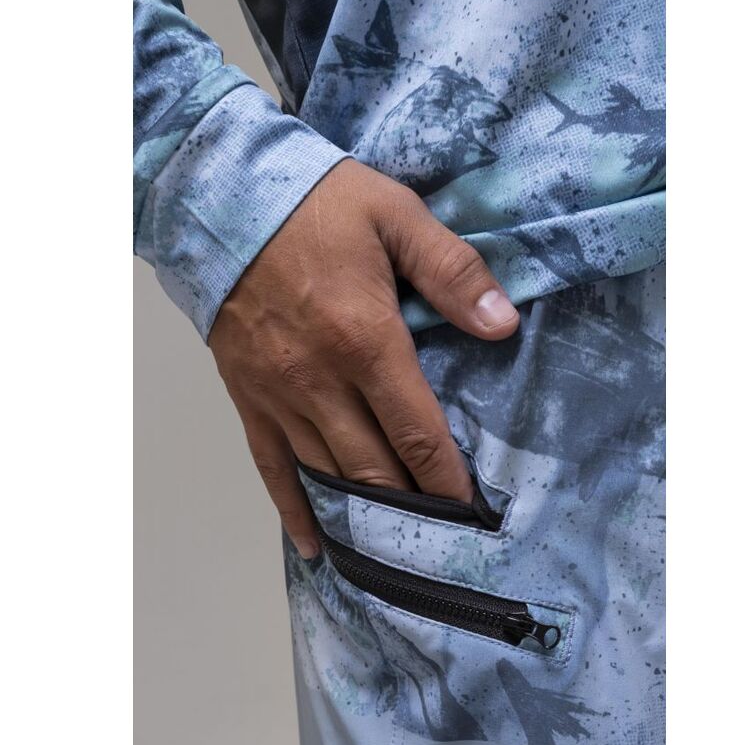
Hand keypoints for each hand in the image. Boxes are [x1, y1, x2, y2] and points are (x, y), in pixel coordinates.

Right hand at [208, 159, 518, 557]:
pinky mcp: (247, 397)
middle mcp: (319, 380)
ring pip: (327, 474)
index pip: (416, 431)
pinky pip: (271, 466)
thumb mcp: (396, 216)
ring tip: (395, 546)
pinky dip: (295, 509)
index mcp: (364, 339)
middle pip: (373, 466)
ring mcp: (278, 395)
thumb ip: (452, 272)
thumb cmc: (315, 204)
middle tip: (443, 536)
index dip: (446, 478)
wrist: (222, 198)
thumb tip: (503, 323)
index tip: (470, 511)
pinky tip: (317, 544)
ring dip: (364, 514)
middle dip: (412, 506)